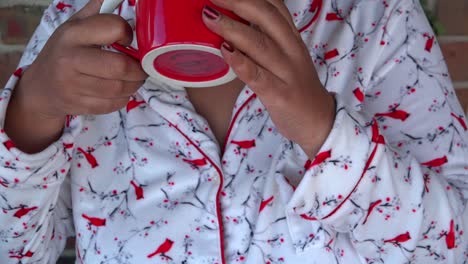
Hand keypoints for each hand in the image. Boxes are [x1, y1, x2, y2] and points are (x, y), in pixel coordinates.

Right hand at [6, 0, 146, 152]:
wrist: (40, 87)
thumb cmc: (64, 53)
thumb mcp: (73, 27)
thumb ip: (95, 13)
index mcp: (72, 34)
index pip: (114, 28)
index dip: (128, 33)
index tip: (128, 40)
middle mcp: (71, 60)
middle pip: (120, 66)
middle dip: (139, 69)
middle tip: (141, 67)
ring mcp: (74, 86)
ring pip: (121, 88)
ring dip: (135, 84)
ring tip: (134, 78)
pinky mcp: (79, 105)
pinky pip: (114, 104)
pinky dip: (125, 97)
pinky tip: (121, 90)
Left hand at [202, 0, 335, 156]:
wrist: (320, 121)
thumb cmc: (296, 87)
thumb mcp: (287, 58)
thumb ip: (266, 42)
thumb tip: (234, 27)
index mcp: (292, 39)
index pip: (275, 7)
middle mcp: (291, 50)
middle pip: (266, 17)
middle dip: (238, 3)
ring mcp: (287, 72)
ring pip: (259, 43)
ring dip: (232, 28)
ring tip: (209, 17)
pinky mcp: (280, 94)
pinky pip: (258, 76)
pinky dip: (240, 62)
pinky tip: (224, 51)